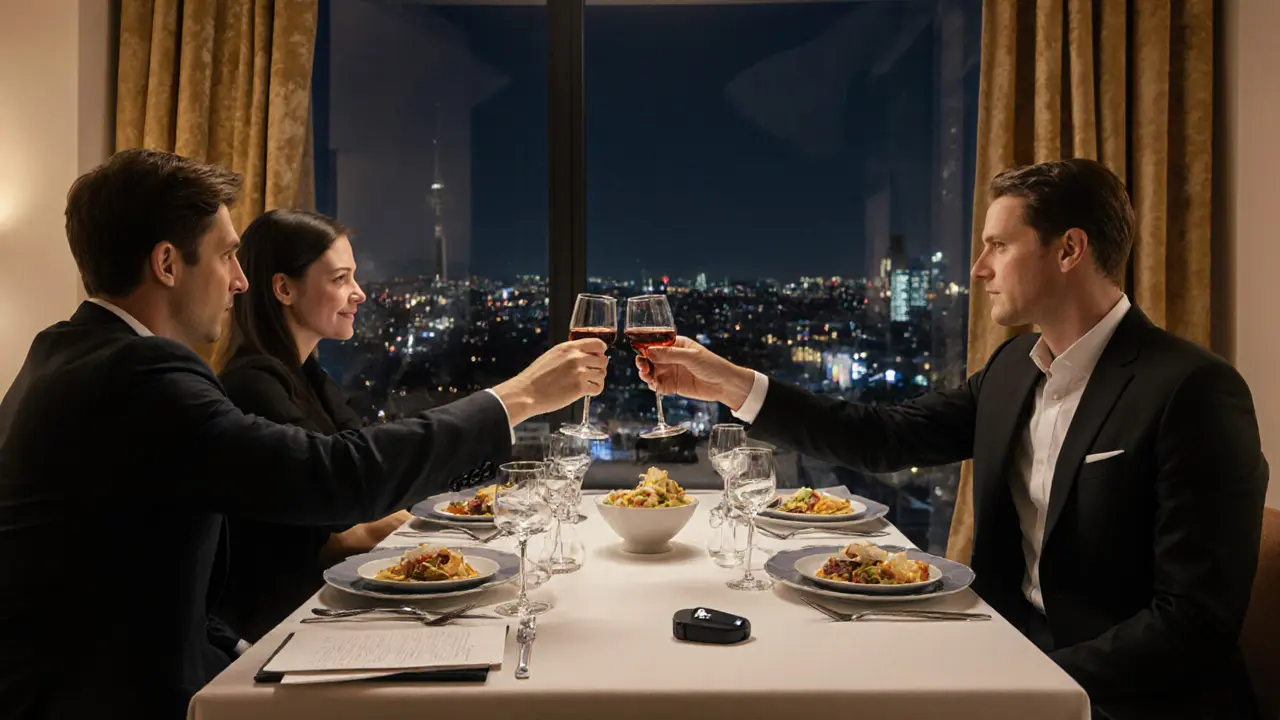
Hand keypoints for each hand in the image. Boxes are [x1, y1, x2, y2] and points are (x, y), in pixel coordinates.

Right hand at [491, 338, 607, 424]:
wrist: (526, 393)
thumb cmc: (536, 377)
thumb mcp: (552, 356)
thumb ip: (569, 353)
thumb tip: (586, 356)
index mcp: (568, 347)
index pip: (598, 343)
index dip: (600, 351)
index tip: (597, 357)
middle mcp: (575, 358)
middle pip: (603, 360)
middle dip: (599, 367)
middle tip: (591, 373)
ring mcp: (579, 373)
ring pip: (602, 374)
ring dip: (597, 379)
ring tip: (587, 383)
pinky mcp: (579, 388)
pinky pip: (598, 388)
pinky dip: (595, 390)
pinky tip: (587, 391)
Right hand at [637, 336, 754, 409]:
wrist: (725, 384)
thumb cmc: (712, 365)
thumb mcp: (691, 356)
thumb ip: (670, 354)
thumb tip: (649, 351)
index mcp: (676, 345)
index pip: (655, 344)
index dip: (646, 348)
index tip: (642, 353)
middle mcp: (671, 358)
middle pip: (650, 359)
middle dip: (643, 362)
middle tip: (643, 366)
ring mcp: (671, 372)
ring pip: (652, 372)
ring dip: (646, 374)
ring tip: (647, 376)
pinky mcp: (673, 386)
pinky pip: (658, 385)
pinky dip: (654, 386)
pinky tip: (655, 385)